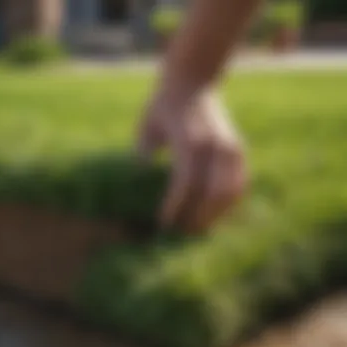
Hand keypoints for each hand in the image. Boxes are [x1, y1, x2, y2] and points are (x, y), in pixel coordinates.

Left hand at [137, 88, 245, 233]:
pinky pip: (240, 183)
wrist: (193, 80)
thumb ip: (144, 156)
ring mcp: (230, 147)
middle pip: (211, 194)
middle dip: (196, 217)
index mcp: (189, 140)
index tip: (163, 223)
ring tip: (198, 226)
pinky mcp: (238, 148)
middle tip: (180, 232)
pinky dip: (229, 202)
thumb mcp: (148, 127)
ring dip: (214, 214)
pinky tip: (216, 212)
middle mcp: (214, 145)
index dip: (175, 207)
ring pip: (229, 192)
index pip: (185, 184)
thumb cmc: (164, 105)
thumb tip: (140, 187)